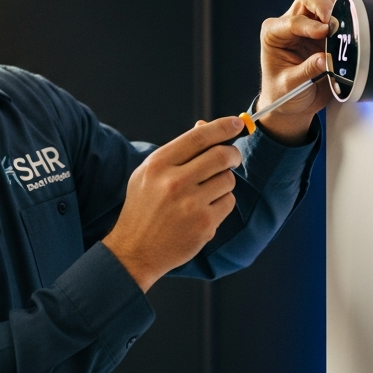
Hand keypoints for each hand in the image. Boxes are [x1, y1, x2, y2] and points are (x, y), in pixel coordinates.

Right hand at [103, 117, 243, 291]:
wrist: (135, 250)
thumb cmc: (143, 207)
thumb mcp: (149, 173)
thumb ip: (178, 150)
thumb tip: (205, 125)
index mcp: (159, 164)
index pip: (198, 137)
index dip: (222, 127)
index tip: (237, 123)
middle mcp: (174, 182)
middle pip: (221, 155)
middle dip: (233, 154)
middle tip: (233, 158)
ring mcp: (191, 204)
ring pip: (228, 179)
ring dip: (224, 182)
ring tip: (207, 191)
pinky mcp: (204, 224)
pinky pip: (228, 202)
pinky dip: (222, 203)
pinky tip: (204, 210)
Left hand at [256, 0, 337, 143]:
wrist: (291, 106)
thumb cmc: (282, 94)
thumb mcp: (290, 86)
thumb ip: (307, 71)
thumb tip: (325, 58)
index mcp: (273, 33)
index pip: (293, 20)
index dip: (309, 25)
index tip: (323, 32)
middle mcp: (289, 25)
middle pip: (307, 0)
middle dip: (323, 6)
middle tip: (334, 21)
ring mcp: (309, 27)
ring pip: (324, 5)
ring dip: (336, 12)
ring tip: (343, 27)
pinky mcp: (325, 34)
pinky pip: (337, 19)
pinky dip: (345, 21)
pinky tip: (348, 32)